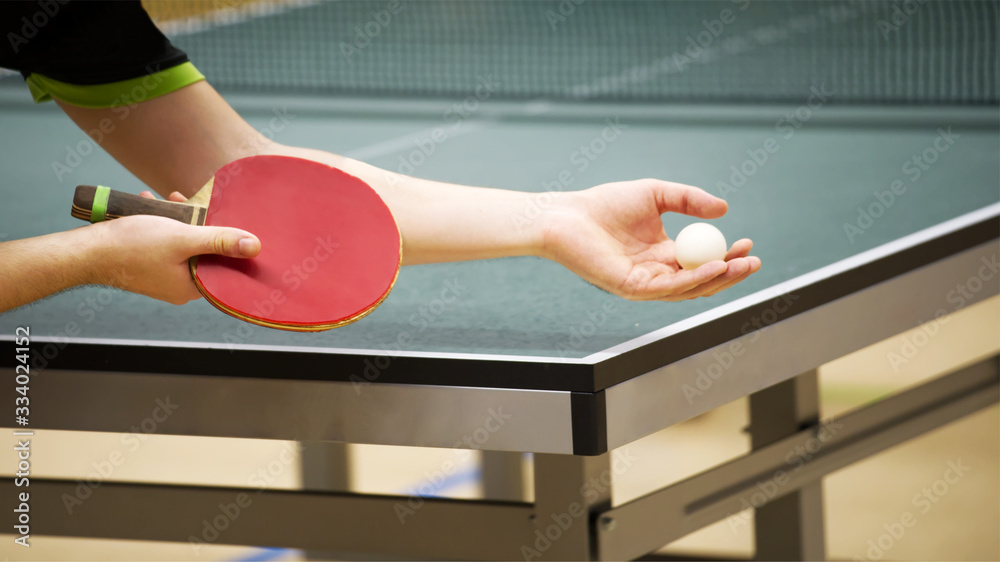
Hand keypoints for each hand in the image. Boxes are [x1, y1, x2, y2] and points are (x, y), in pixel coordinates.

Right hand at [87, 192, 259, 303]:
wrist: (85, 252)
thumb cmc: (131, 246)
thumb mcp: (182, 238)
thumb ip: (219, 241)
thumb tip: (255, 247)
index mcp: (192, 287)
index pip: (224, 266)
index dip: (228, 242)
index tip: (227, 219)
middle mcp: (179, 286)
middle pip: (203, 252)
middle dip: (200, 223)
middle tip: (192, 203)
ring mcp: (162, 277)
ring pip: (183, 244)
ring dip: (179, 219)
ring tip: (168, 200)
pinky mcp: (148, 265)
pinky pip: (164, 244)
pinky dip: (162, 224)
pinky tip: (152, 204)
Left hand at [541, 179, 759, 300]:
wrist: (569, 215)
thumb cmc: (606, 204)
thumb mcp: (657, 194)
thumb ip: (689, 200)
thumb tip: (723, 210)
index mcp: (663, 254)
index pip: (703, 261)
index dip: (728, 255)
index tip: (748, 241)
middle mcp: (657, 273)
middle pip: (702, 281)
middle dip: (731, 273)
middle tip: (754, 260)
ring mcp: (645, 284)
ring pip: (689, 289)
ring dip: (718, 278)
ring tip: (741, 264)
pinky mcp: (632, 289)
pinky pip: (669, 288)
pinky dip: (693, 279)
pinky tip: (714, 266)